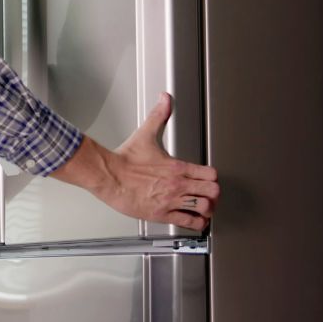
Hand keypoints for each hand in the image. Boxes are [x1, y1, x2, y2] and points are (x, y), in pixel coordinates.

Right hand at [52, 93, 218, 229]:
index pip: (210, 174)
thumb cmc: (125, 160)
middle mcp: (177, 184)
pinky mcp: (161, 214)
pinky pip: (188, 222)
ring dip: (206, 209)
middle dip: (213, 194)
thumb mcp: (146, 134)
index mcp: (177, 166)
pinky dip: (195, 223)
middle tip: (210, 195)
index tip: (209, 179)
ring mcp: (171, 200)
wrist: (109, 176)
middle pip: (212, 192)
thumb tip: (165, 98)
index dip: (213, 178)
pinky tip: (195, 221)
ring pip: (203, 208)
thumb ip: (159, 115)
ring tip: (204, 208)